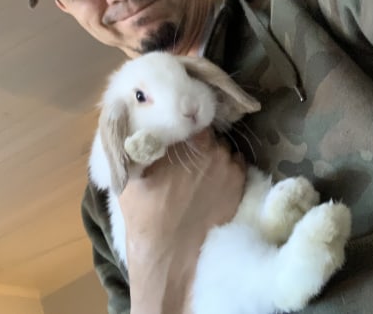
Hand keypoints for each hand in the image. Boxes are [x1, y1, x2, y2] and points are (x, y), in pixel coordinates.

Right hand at [118, 128, 245, 313]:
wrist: (171, 254)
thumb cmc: (145, 212)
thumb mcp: (132, 172)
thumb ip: (140, 143)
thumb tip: (139, 122)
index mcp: (188, 141)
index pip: (193, 119)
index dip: (186, 124)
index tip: (180, 132)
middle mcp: (214, 149)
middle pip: (209, 134)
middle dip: (198, 141)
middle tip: (187, 155)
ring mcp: (230, 167)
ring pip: (223, 149)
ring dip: (213, 155)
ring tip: (199, 172)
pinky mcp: (240, 184)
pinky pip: (236, 165)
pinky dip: (226, 169)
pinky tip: (212, 182)